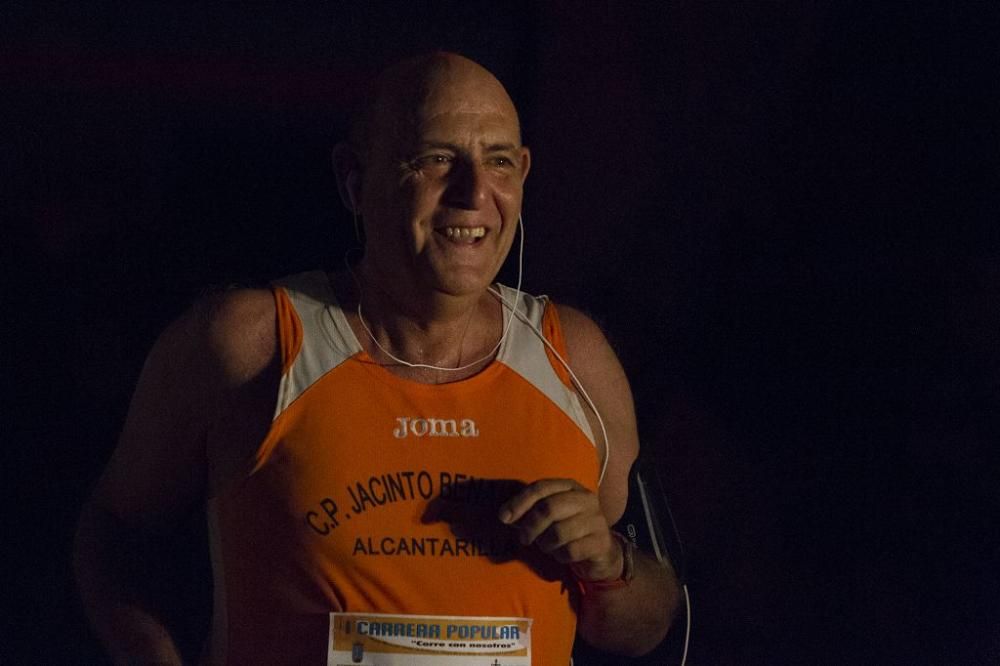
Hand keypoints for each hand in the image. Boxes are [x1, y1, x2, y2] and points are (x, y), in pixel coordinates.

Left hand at [498, 478, 622, 581]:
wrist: (601, 551)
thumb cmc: (568, 530)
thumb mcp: (549, 517)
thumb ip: (528, 512)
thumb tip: (505, 516)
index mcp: (570, 486)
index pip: (541, 487)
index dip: (519, 502)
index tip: (503, 517)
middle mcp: (586, 499)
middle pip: (548, 508)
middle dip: (530, 526)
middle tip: (524, 539)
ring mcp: (596, 520)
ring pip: (558, 533)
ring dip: (546, 544)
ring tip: (548, 546)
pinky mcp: (601, 542)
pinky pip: (569, 551)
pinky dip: (560, 556)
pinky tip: (562, 554)